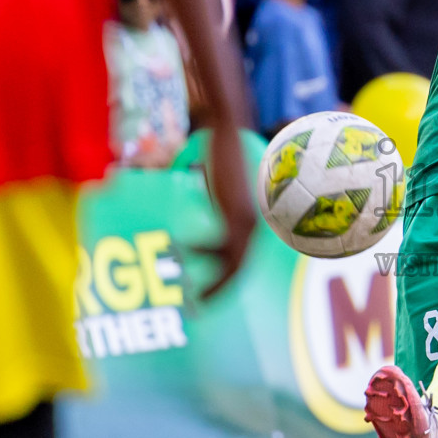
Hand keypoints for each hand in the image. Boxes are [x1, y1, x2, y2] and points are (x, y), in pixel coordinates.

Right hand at [196, 124, 256, 300]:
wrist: (227, 130)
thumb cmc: (222, 152)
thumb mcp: (217, 186)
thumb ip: (213, 201)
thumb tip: (201, 207)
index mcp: (249, 219)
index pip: (242, 257)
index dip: (228, 277)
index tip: (210, 292)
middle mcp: (253, 222)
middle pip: (240, 267)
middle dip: (221, 290)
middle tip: (202, 307)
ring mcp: (247, 219)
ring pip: (235, 264)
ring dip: (215, 284)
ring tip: (196, 298)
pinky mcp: (236, 211)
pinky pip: (223, 243)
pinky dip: (204, 253)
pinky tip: (184, 251)